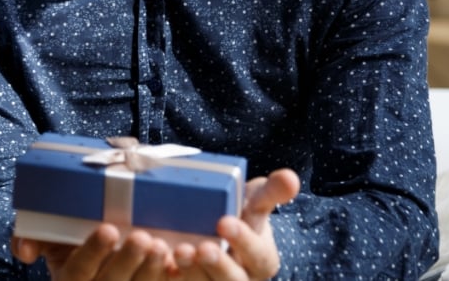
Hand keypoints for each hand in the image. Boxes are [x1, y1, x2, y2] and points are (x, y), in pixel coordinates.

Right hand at [13, 225, 172, 280]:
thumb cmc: (71, 250)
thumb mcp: (47, 243)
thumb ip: (30, 239)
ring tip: (161, 248)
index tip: (108, 229)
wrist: (92, 272)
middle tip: (142, 238)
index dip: (92, 251)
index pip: (79, 270)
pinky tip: (176, 268)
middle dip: (127, 262)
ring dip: (150, 273)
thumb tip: (24, 251)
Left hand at [168, 168, 300, 280]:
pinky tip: (158, 257)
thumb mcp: (256, 201)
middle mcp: (241, 278)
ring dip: (191, 271)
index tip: (225, 221)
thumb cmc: (239, 215)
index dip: (244, 240)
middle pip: (233, 280)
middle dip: (218, 264)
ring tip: (176, 250)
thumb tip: (290, 178)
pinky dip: (169, 274)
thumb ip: (272, 191)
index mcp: (261, 259)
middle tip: (202, 247)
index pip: (258, 255)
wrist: (214, 230)